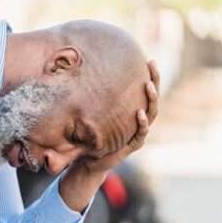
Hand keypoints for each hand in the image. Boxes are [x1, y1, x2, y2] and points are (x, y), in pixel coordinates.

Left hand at [59, 60, 159, 211]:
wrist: (87, 163)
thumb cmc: (85, 136)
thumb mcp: (84, 116)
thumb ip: (81, 101)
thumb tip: (67, 76)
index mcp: (129, 111)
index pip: (143, 90)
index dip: (149, 75)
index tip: (148, 59)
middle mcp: (137, 120)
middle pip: (151, 97)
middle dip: (154, 80)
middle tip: (151, 65)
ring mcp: (136, 133)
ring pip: (150, 114)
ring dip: (150, 99)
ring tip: (147, 86)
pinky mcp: (131, 146)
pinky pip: (140, 134)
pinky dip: (141, 124)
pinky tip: (139, 114)